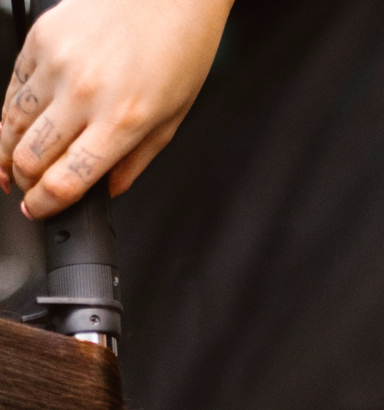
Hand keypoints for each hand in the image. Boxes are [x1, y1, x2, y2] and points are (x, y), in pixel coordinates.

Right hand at [0, 0, 232, 216]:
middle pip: (31, 158)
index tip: (39, 210)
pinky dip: (12, 110)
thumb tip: (107, 191)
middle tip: (27, 189)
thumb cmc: (179, 50)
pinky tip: (21, 122)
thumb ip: (135, 163)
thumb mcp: (170, 121)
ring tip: (13, 162)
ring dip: (8, 150)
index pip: (66, 181)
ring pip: (12, 124)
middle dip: (24, 182)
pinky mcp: (42, 37)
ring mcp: (58, 63)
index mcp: (121, 122)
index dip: (45, 205)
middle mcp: (85, 93)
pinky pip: (13, 85)